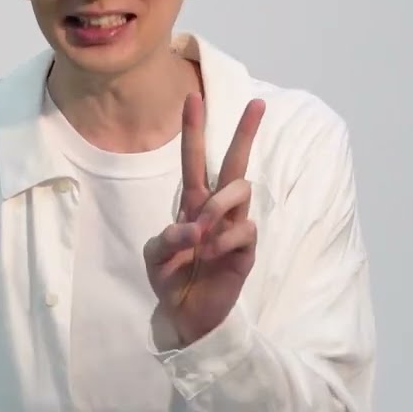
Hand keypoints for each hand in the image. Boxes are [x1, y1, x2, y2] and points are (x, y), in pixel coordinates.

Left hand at [143, 92, 264, 345]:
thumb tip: (194, 228)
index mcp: (192, 203)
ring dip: (219, 204)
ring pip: (241, 190)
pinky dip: (225, 239)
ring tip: (202, 232)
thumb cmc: (171, 278)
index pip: (195, 160)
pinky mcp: (246, 250)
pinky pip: (244, 229)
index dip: (194, 129)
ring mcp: (234, 227)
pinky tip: (213, 255)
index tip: (194, 96)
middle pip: (235, 163)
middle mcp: (216, 209)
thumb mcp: (155, 256)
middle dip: (245, 132)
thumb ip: (167, 239)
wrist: (184, 315)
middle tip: (257, 103)